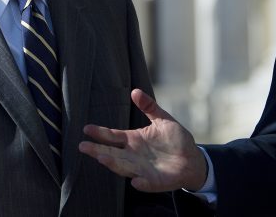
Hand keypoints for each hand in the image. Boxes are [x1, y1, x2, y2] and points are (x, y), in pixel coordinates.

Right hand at [79, 88, 207, 192]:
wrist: (192, 159)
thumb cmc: (175, 139)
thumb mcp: (162, 120)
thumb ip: (149, 107)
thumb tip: (134, 91)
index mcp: (133, 140)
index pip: (113, 137)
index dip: (100, 133)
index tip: (86, 128)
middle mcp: (133, 156)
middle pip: (111, 153)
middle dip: (97, 150)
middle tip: (82, 146)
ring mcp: (142, 170)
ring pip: (123, 167)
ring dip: (113, 164)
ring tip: (101, 158)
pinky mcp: (155, 181)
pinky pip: (146, 183)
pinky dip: (141, 183)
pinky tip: (135, 181)